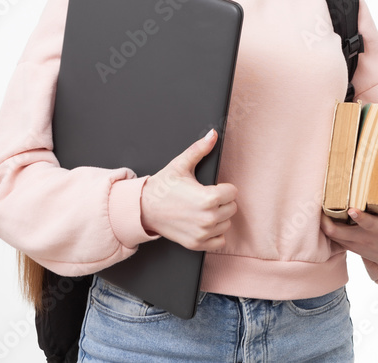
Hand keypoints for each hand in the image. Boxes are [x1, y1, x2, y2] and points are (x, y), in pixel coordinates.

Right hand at [140, 129, 238, 251]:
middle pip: (232, 207)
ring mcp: (203, 233)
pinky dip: (214, 234)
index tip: (211, 187)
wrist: (144, 208)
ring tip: (202, 209)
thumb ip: (199, 149)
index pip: (233, 192)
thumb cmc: (162, 186)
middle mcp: (208, 218)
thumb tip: (212, 135)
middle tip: (205, 197)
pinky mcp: (197, 244)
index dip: (223, 187)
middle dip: (222, 201)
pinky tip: (203, 224)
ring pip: (226, 223)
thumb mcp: (180, 165)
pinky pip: (219, 241)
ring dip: (218, 217)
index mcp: (208, 198)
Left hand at [321, 174, 377, 269]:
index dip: (358, 217)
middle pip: (338, 233)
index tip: (351, 209)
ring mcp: (355, 244)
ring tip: (318, 207)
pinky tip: (324, 216)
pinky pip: (334, 239)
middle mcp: (364, 238)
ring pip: (332, 236)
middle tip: (319, 205)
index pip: (367, 224)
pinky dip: (327, 229)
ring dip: (324, 223)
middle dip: (326, 221)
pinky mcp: (350, 247)